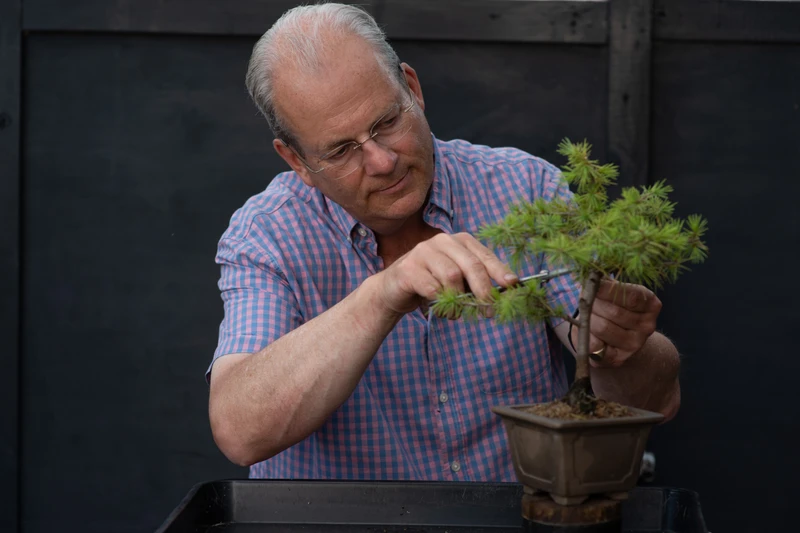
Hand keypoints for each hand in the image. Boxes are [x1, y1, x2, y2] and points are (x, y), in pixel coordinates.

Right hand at [373, 233, 518, 316]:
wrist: (394, 289)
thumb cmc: (433, 283)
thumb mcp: (458, 279)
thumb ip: (477, 280)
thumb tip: (506, 291)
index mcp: (459, 240)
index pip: (484, 255)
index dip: (500, 271)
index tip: (512, 285)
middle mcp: (442, 240)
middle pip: (470, 265)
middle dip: (483, 290)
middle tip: (488, 310)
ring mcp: (423, 251)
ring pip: (452, 276)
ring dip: (458, 299)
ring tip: (457, 313)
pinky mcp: (408, 268)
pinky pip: (432, 287)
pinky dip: (441, 302)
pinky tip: (442, 310)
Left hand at [571, 280, 661, 367]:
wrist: (617, 338)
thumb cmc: (613, 307)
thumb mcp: (616, 292)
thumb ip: (607, 284)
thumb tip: (592, 276)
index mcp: (651, 304)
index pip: (630, 296)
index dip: (607, 289)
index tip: (592, 284)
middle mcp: (648, 326)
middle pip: (613, 312)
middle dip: (594, 304)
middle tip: (586, 300)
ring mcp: (635, 345)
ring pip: (603, 327)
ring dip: (587, 319)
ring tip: (586, 314)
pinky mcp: (618, 359)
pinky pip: (595, 345)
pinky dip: (585, 335)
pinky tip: (588, 331)